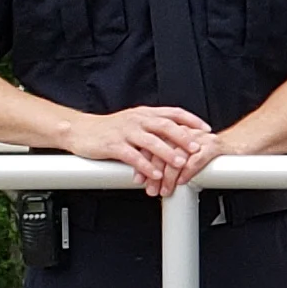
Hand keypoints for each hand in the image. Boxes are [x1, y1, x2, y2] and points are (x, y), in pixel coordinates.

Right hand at [70, 104, 219, 196]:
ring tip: (181, 163)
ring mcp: (125, 132)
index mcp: (144, 114)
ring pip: (150, 141)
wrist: (80, 131)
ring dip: (167, 153)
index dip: (191, 120)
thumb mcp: (134, 123)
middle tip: (198, 148)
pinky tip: (155, 174)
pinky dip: (145, 166)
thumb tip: (179, 137)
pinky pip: (132, 156)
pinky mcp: (113, 145)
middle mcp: (137, 120)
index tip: (206, 129)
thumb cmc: (109, 130)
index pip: (173, 113)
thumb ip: (153, 128)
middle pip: (165, 126)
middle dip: (183, 137)